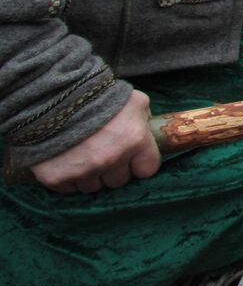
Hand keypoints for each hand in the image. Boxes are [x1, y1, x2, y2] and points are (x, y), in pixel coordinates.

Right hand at [31, 90, 159, 192]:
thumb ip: (145, 117)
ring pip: (94, 187)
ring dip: (91, 174)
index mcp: (134, 139)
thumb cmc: (97, 96)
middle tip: (104, 152)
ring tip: (83, 154)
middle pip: (119, 181)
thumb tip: (149, 129)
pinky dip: (69, 178)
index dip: (140, 163)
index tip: (133, 158)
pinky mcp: (57, 177)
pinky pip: (69, 188)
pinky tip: (67, 160)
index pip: (147, 169)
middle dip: (114, 169)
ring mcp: (83, 170)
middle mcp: (111, 159)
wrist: (50, 96)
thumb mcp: (132, 99)